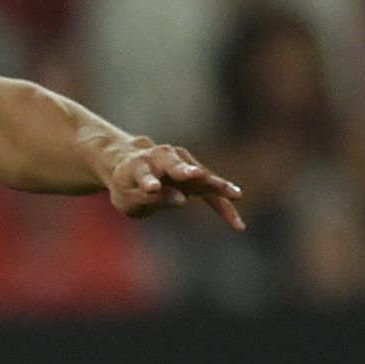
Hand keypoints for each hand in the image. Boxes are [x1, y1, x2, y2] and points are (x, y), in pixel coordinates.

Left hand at [99, 132, 247, 230]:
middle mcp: (161, 158)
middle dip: (184, 171)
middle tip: (195, 175)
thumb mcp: (128, 200)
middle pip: (175, 166)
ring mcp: (180, 162)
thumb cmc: (127, 186)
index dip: (148, 183)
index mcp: (137, 167)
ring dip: (214, 183)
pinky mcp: (195, 171)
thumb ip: (149, 199)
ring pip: (200, 175)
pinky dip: (223, 197)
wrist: (129, 162)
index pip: (143, 176)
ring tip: (233, 193)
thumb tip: (182, 199)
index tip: (152, 189)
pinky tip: (238, 205)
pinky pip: (210, 187)